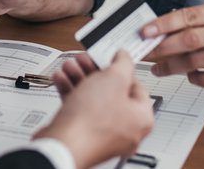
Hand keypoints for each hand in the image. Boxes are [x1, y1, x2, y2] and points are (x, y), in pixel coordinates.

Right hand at [35, 51, 153, 168]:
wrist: (64, 145)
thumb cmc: (92, 120)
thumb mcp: (113, 79)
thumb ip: (123, 63)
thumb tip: (124, 57)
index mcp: (141, 119)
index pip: (137, 86)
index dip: (122, 68)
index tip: (110, 58)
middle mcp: (126, 130)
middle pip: (112, 92)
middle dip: (94, 71)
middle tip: (85, 60)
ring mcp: (104, 135)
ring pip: (93, 100)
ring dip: (80, 78)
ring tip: (70, 67)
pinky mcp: (84, 136)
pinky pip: (80, 110)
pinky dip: (71, 93)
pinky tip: (61, 80)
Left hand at [141, 0, 203, 90]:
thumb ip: (188, 24)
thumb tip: (152, 33)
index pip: (189, 15)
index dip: (163, 24)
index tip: (144, 32)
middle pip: (191, 39)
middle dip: (163, 48)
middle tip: (146, 54)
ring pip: (196, 62)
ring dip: (172, 67)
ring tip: (159, 69)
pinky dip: (192, 78)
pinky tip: (189, 74)